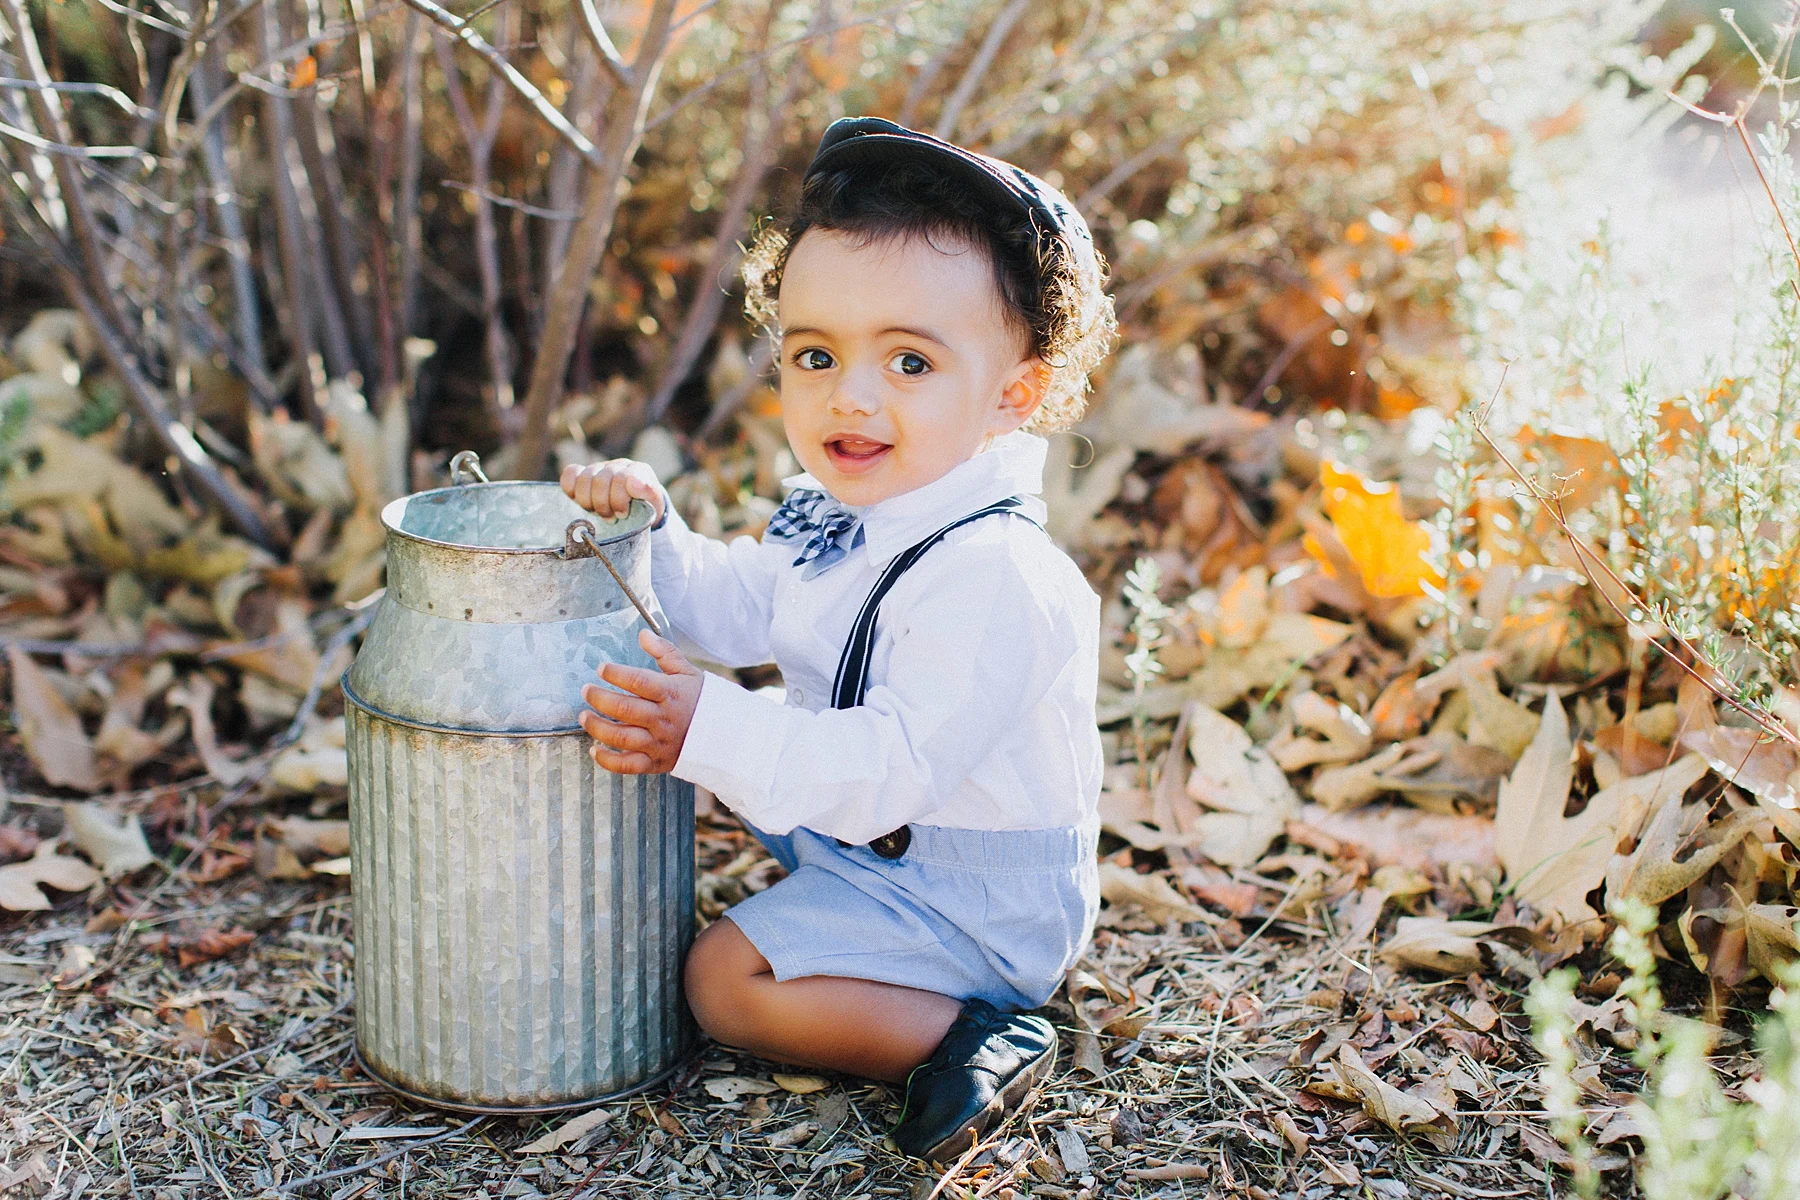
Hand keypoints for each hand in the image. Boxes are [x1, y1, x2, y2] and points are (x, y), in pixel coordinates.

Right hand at [561, 458, 666, 525]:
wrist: (638, 513)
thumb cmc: (646, 510)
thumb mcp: (655, 505)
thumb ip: (648, 491)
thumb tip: (634, 482)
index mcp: (637, 470)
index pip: (621, 478)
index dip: (618, 499)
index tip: (623, 515)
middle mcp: (618, 466)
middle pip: (600, 480)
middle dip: (603, 505)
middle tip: (611, 518)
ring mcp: (599, 469)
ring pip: (584, 479)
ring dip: (588, 502)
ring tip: (598, 513)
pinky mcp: (583, 475)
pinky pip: (569, 474)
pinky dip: (571, 489)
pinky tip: (580, 501)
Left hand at [579, 628, 701, 773]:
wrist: (723, 735)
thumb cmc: (700, 700)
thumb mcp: (687, 671)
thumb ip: (665, 652)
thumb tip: (642, 634)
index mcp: (670, 693)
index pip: (639, 681)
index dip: (616, 673)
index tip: (601, 668)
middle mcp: (663, 719)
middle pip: (624, 709)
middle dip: (599, 698)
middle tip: (586, 690)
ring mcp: (658, 743)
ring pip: (621, 737)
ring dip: (597, 727)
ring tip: (584, 716)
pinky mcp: (655, 763)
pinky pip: (628, 765)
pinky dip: (608, 761)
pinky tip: (595, 750)